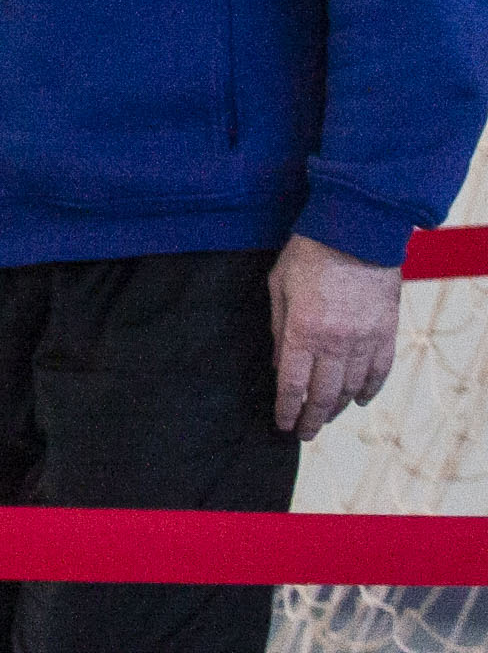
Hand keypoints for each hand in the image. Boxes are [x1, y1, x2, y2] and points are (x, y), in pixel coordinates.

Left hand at [269, 234, 399, 439]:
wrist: (356, 232)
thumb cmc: (308, 254)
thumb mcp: (279, 287)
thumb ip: (279, 330)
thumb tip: (279, 367)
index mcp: (304, 332)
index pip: (293, 385)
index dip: (287, 409)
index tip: (283, 424)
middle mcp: (336, 343)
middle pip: (323, 394)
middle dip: (312, 418)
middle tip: (304, 433)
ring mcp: (365, 340)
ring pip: (352, 387)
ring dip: (338, 407)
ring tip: (326, 418)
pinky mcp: (386, 332)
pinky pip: (380, 371)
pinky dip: (369, 389)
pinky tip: (359, 399)